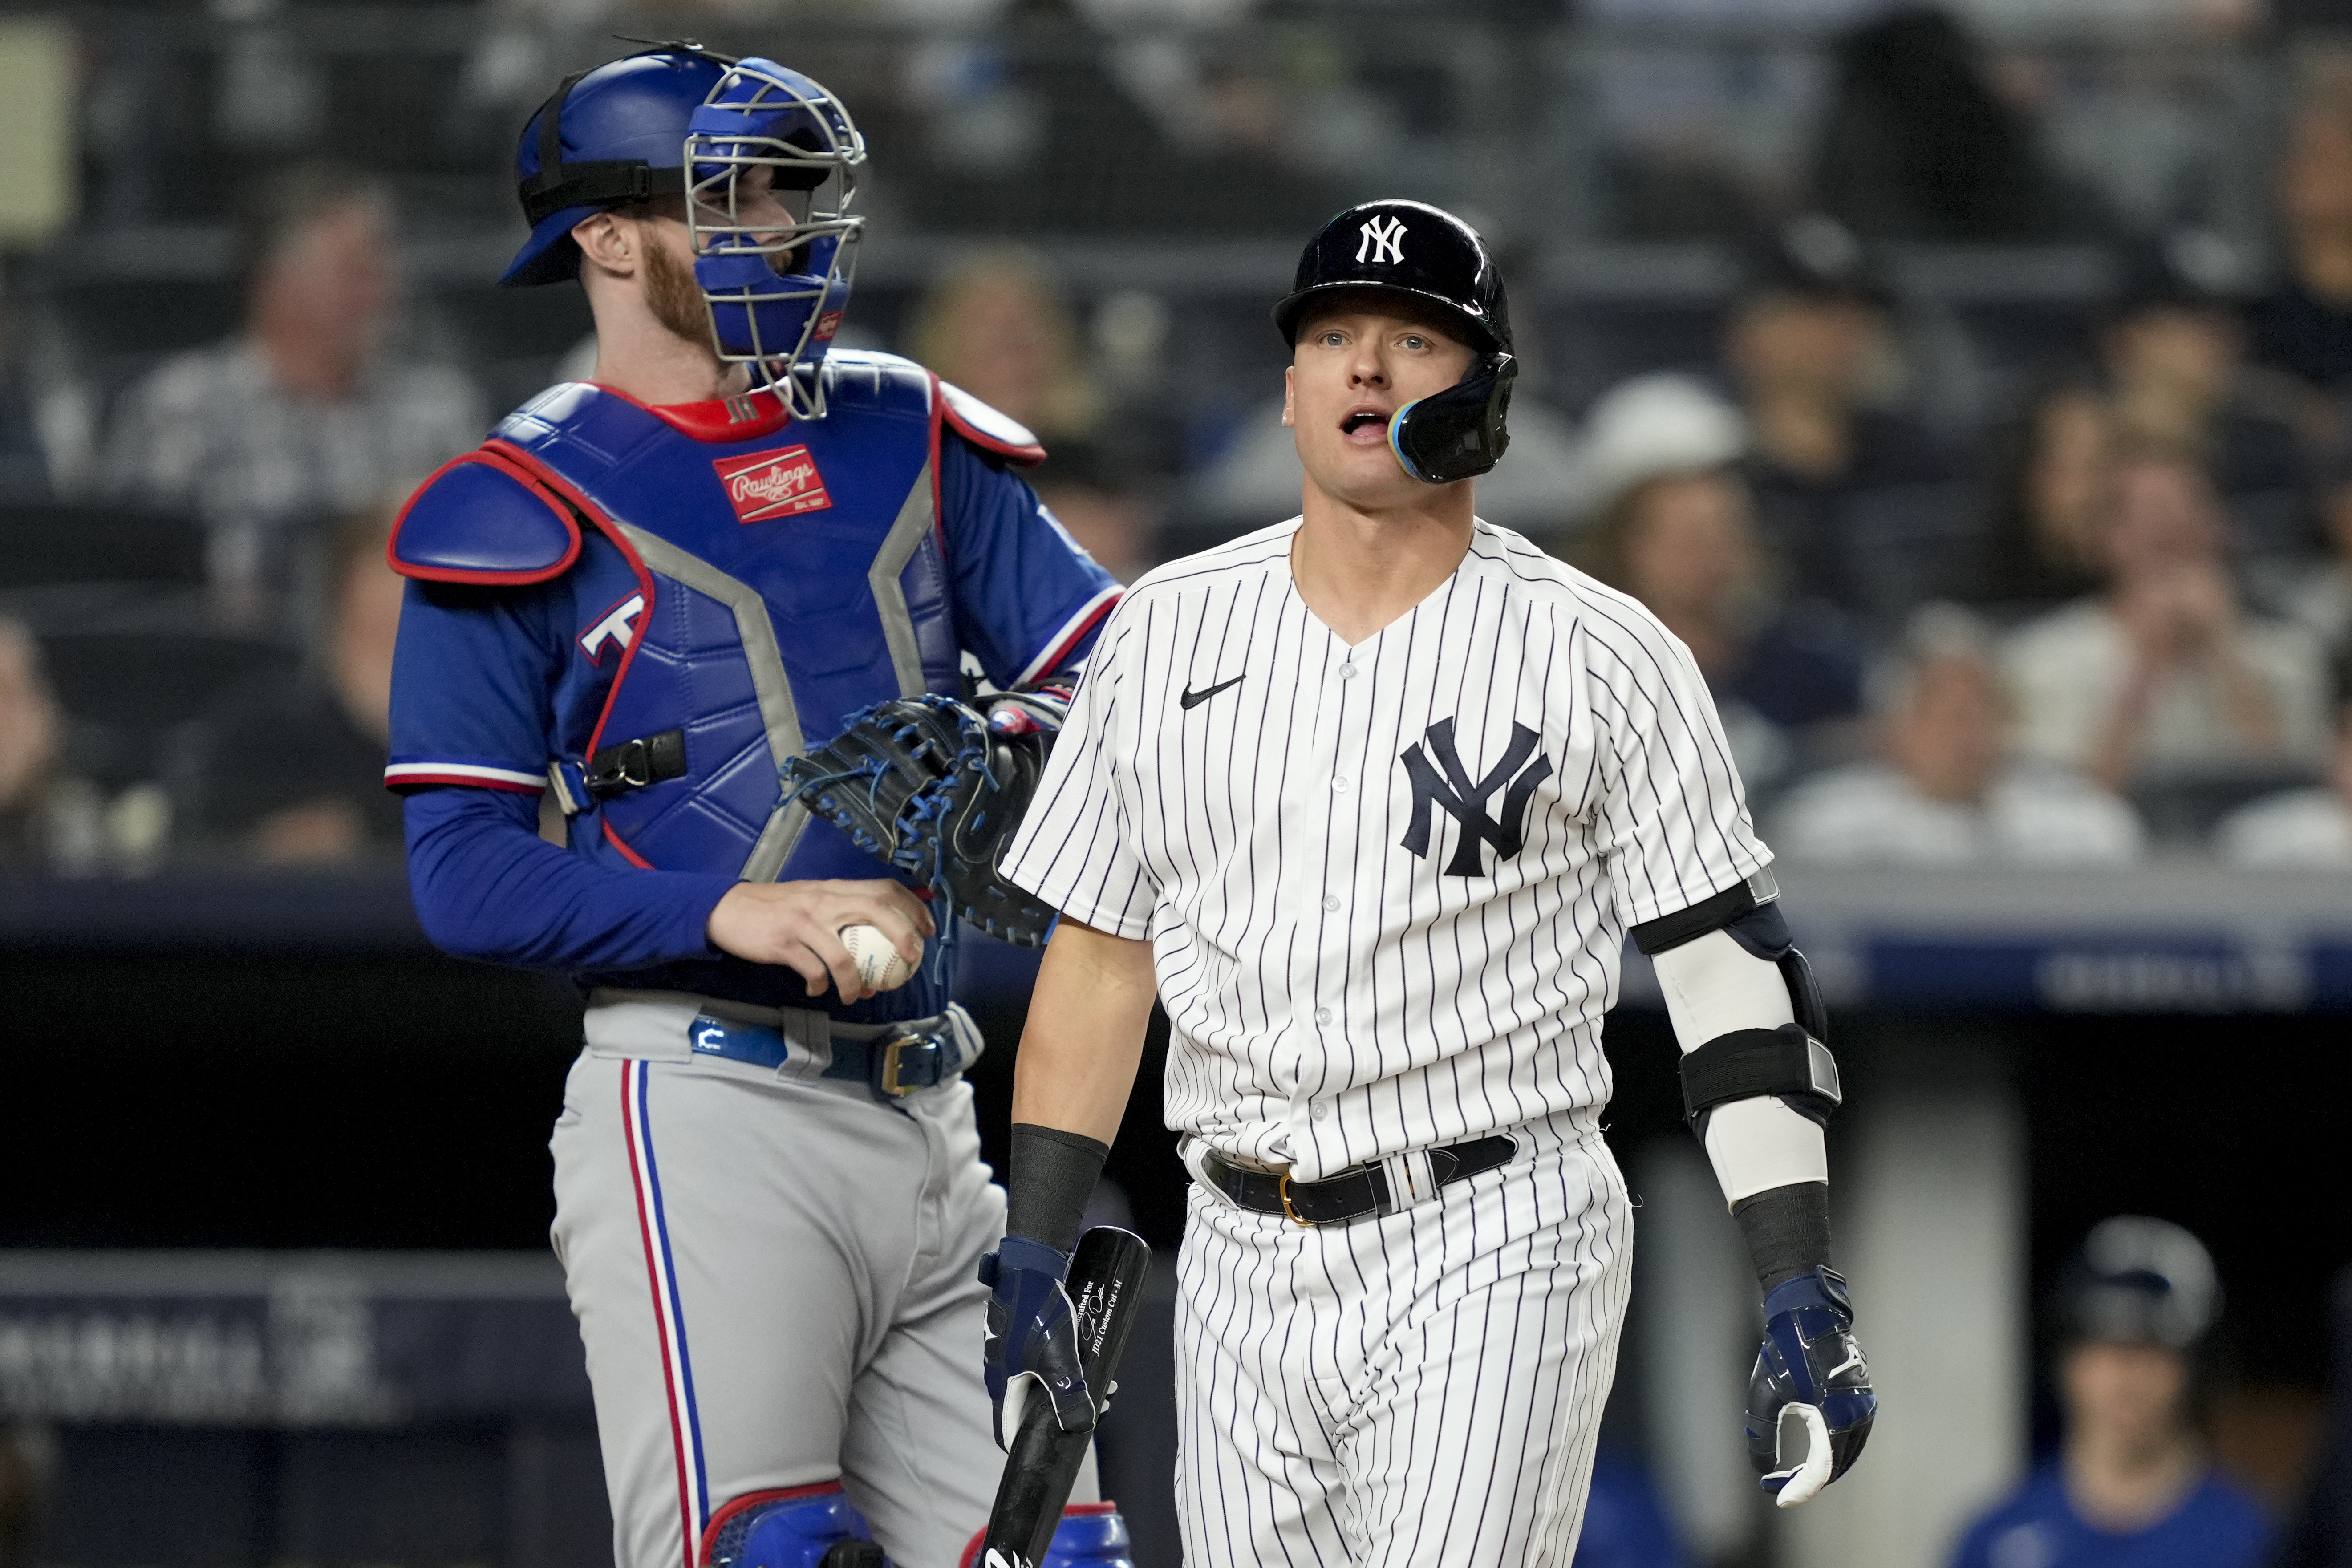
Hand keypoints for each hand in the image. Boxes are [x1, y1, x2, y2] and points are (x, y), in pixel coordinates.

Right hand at [705, 879, 932, 1000]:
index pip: (883, 888)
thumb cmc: (776, 908)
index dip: (912, 906)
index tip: (928, 928)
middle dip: (902, 934)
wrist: (728, 909)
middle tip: (912, 959)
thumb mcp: (813, 898)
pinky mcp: (784, 942)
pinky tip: (818, 988)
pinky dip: (821, 984)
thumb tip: (879, 931)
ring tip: (856, 995)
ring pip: (844, 955)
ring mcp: (804, 921)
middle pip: (876, 909)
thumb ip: (842, 908)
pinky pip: (813, 971)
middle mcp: (824, 900)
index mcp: (835, 889)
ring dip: (856, 981)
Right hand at [977, 1235, 1095, 1448]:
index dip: (1030, 1446)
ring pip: (1042, 1386)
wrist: (1030, 1266)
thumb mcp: (1057, 1358)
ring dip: (1071, 1391)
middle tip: (1101, 1404)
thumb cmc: (1037, 1312)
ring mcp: (1013, 1356)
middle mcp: (1004, 1376)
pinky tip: (1089, 1361)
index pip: (1009, 1433)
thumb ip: (1069, 1394)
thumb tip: (1083, 1427)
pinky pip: (1045, 1365)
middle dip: (1065, 1415)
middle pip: (1031, 1411)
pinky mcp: (1024, 1339)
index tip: (1059, 1448)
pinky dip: (1066, 1371)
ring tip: (1105, 1383)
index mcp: (1004, 1387)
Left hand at [1746, 1267, 1875, 1507]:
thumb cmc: (1784, 1351)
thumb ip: (1763, 1435)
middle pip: (1836, 1467)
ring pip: (1846, 1455)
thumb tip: (1763, 1470)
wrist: (1808, 1315)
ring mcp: (1866, 1408)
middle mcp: (1859, 1415)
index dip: (1800, 1489)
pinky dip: (1834, 1453)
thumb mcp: (1765, 1394)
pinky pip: (1851, 1439)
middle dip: (1807, 1482)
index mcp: (1838, 1416)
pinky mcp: (1864, 1401)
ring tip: (1792, 1478)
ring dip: (1822, 1470)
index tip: (1779, 1499)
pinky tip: (1813, 1457)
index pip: (1822, 1469)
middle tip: (1778, 1488)